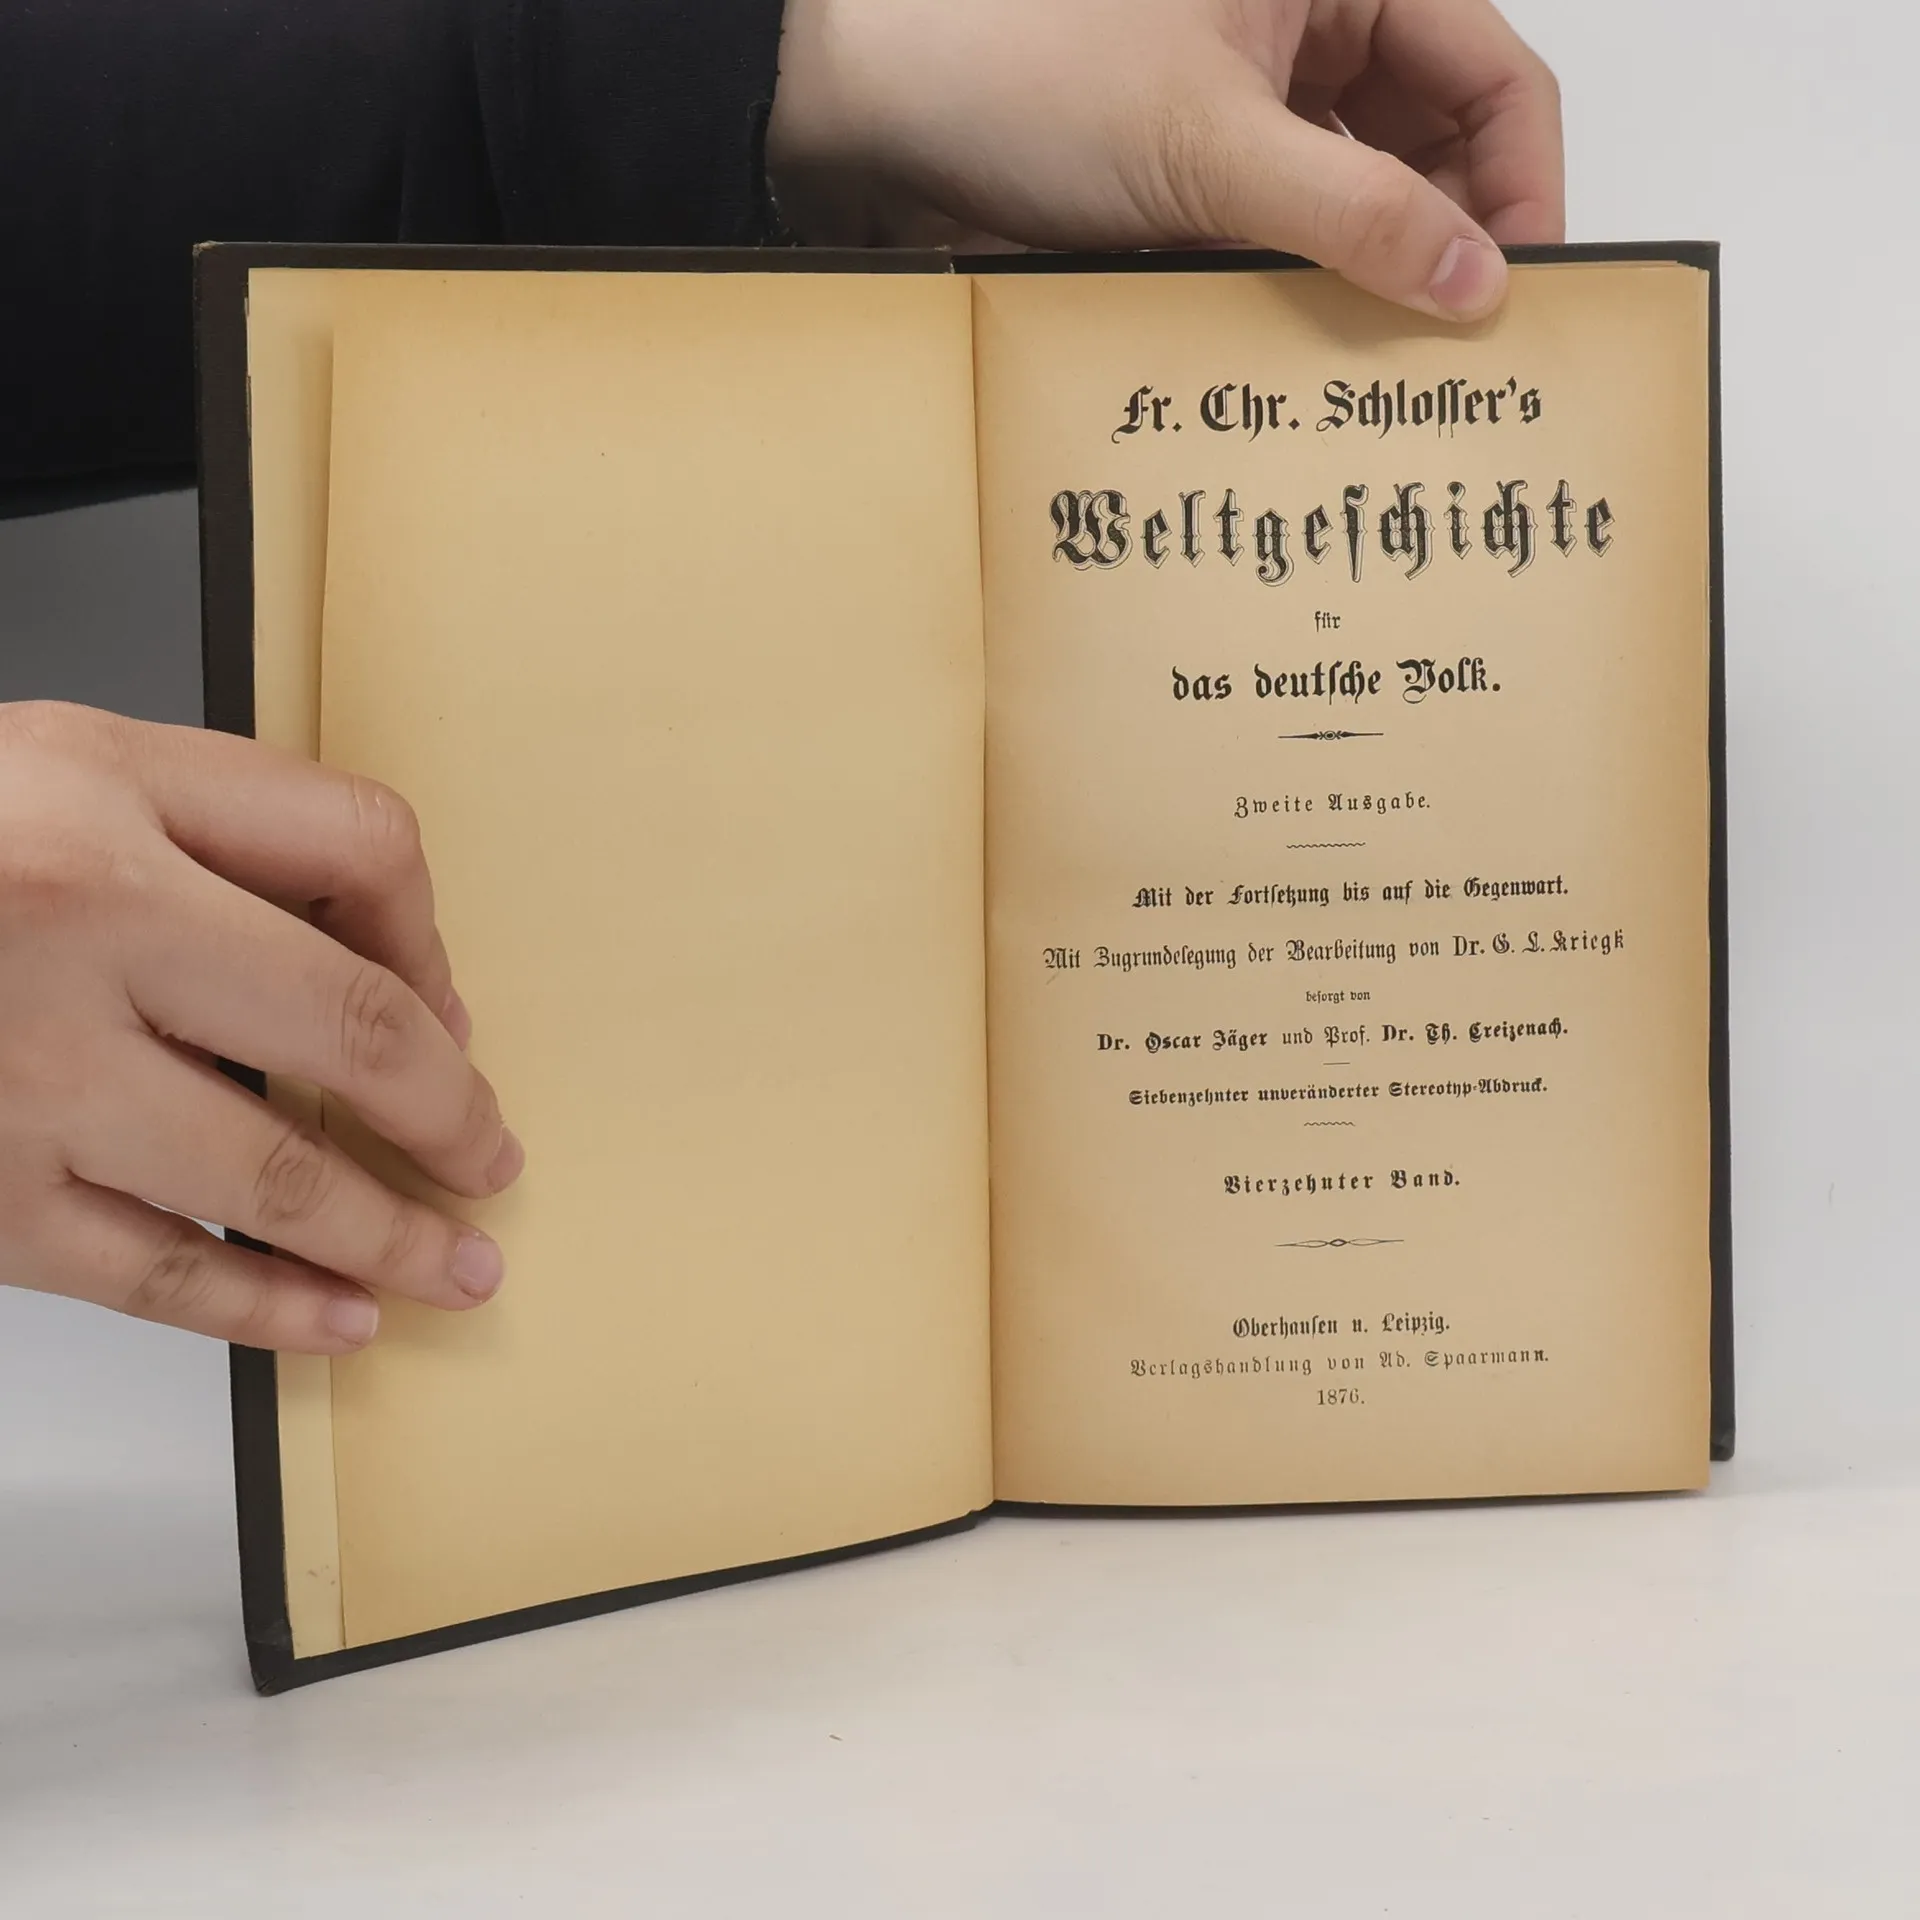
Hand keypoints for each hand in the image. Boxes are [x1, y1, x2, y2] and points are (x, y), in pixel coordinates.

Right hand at [0, 703, 522, 1352]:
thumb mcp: (64, 767)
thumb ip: (232, 831)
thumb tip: (391, 965)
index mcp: (104, 807)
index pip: (364, 849)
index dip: (435, 938)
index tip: (453, 1017)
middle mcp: (75, 937)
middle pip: (353, 1030)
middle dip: (452, 1112)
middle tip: (491, 1160)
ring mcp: (22, 1083)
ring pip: (270, 1179)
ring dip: (393, 1235)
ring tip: (460, 1267)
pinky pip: (153, 1276)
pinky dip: (268, 1312)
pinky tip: (340, 1321)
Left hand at [769, 0, 1560, 320]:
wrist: (874, 110)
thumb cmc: (1019, 71)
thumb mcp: (1211, 148)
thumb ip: (1355, 214)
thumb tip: (1475, 281)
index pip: (1492, 76)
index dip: (1523, 186)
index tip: (1522, 294)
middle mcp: (1310, 30)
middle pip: (1437, 145)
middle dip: (1450, 243)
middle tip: (1453, 356)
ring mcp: (1254, 102)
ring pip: (1361, 198)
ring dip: (1372, 278)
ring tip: (1380, 368)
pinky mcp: (1200, 169)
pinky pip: (1285, 232)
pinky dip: (1298, 288)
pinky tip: (1300, 350)